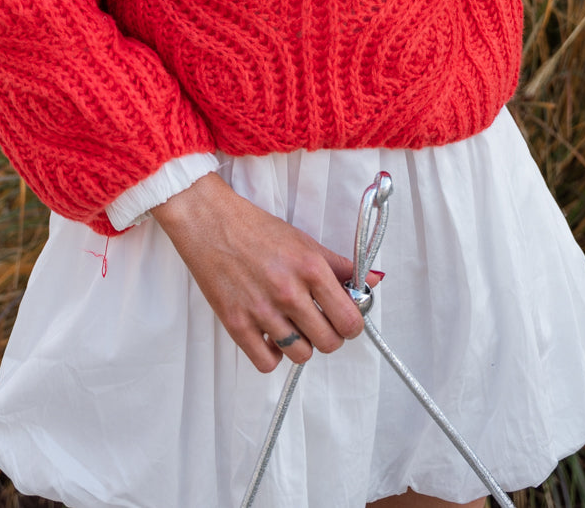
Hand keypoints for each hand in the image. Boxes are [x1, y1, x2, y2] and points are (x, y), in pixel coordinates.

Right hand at [150, 173, 380, 373]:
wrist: (209, 222)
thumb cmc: (256, 229)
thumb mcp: (304, 241)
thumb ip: (340, 265)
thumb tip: (374, 280)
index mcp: (310, 268)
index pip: (350, 320)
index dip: (352, 323)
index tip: (345, 318)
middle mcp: (288, 292)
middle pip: (329, 343)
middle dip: (329, 336)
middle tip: (319, 322)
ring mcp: (261, 311)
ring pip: (301, 355)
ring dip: (301, 345)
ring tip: (292, 326)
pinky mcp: (236, 324)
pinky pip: (267, 363)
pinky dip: (272, 355)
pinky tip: (270, 336)